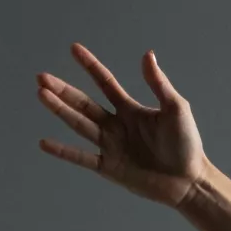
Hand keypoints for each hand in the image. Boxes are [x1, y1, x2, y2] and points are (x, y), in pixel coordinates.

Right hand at [37, 45, 207, 207]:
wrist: (188, 181)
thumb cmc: (186, 144)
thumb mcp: (176, 109)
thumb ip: (159, 84)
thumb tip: (147, 54)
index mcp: (130, 110)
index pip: (105, 83)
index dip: (90, 66)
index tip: (74, 49)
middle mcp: (116, 126)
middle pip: (84, 104)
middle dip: (63, 90)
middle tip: (42, 77)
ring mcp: (111, 146)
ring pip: (80, 125)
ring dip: (60, 110)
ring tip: (41, 95)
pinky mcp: (109, 167)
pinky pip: (82, 158)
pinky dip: (63, 151)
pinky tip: (44, 143)